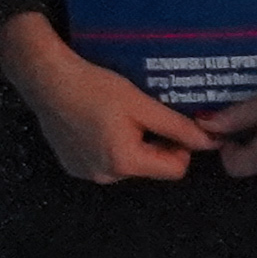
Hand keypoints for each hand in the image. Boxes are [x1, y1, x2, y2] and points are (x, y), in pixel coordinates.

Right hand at [0, 15, 203, 185]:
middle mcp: (106, 176)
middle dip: (153, 144)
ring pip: (128, 165)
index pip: (176, 170)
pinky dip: (108, 146)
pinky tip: (97, 123)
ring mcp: (86, 173)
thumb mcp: (141, 104)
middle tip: (142, 114)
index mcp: (126, 162)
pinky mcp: (72, 166)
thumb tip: (210, 142)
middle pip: (150, 168)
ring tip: (116, 117)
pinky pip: (104, 162)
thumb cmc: (95, 88)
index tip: (170, 123)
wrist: (47, 81)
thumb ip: (178, 126)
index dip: (181, 146)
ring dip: (131, 145)